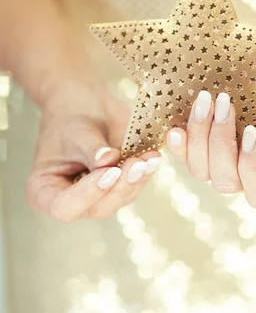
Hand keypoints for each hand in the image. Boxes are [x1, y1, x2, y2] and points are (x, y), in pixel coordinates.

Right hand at [26, 82, 160, 221]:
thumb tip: (109, 161)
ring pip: (120, 199)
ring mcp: (97, 197)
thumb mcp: (76, 130)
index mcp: (45, 192)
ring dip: (136, 180)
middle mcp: (71, 201)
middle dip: (119, 187)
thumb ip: (92, 149)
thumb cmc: (70, 117)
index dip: (88, 194)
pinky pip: (133, 186)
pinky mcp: (118, 188)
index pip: (65, 207)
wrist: (85, 105)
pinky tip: (153, 158)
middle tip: (134, 164)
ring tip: (148, 159)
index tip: (108, 172)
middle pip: (98, 207)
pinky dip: (144, 173)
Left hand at [166, 69, 255, 207]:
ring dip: (199, 135)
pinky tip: (175, 129)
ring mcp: (215, 165)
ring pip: (200, 170)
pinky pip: (181, 157)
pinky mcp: (195, 150)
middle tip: (226, 102)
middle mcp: (242, 175)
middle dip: (221, 142)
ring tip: (206, 100)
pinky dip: (177, 145)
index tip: (250, 131)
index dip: (252, 169)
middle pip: (225, 182)